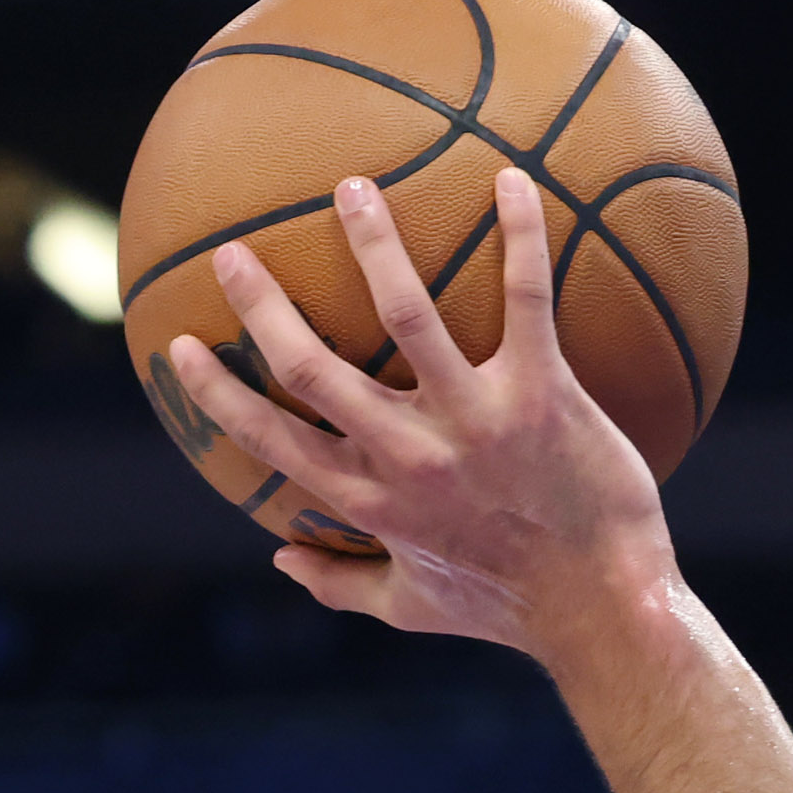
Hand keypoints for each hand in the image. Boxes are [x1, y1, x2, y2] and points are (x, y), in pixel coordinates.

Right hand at [164, 169, 676, 660]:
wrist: (611, 611)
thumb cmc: (517, 610)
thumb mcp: (417, 607)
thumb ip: (344, 584)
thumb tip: (279, 560)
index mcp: (373, 501)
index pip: (270, 439)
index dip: (219, 393)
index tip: (181, 347)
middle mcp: (412, 455)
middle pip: (311, 366)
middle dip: (262, 305)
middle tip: (233, 250)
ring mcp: (478, 420)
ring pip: (406, 313)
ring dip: (373, 243)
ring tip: (352, 187)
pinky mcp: (544, 396)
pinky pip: (528, 299)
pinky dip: (521, 236)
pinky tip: (513, 181)